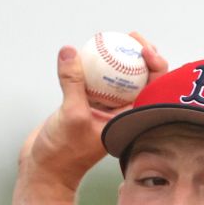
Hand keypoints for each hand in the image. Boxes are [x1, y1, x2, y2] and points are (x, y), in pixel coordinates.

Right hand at [18, 33, 169, 191]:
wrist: (46, 168)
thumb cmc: (63, 152)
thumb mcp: (71, 116)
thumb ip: (73, 83)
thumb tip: (70, 51)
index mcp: (130, 120)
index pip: (153, 91)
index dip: (156, 67)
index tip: (144, 49)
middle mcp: (122, 114)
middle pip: (140, 80)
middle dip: (140, 54)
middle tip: (132, 36)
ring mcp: (105, 109)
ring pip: (117, 77)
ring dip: (117, 56)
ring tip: (112, 36)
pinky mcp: (87, 104)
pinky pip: (94, 78)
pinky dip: (93, 64)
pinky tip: (86, 48)